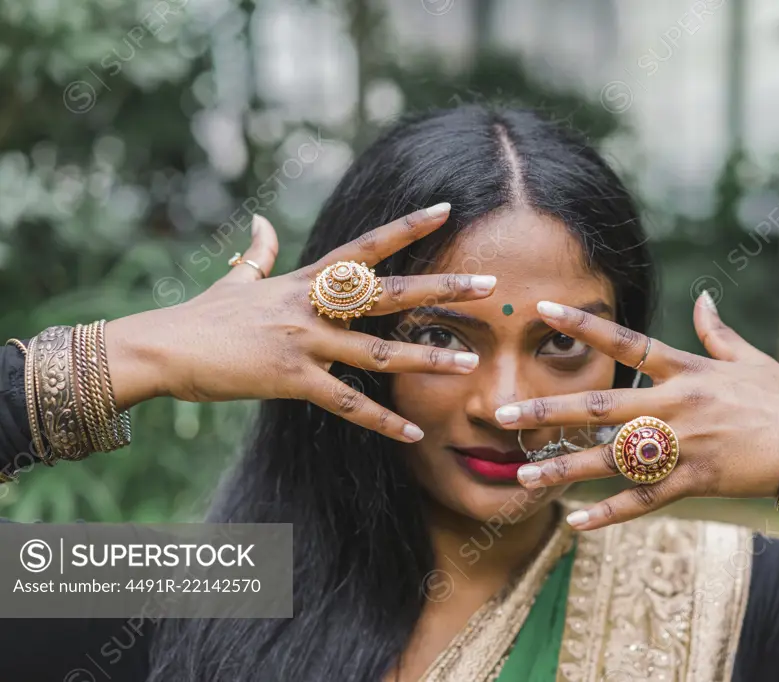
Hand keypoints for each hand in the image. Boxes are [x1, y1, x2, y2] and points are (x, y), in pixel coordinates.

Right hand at [105, 204, 495, 442]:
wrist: (162, 348)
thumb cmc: (202, 317)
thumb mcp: (236, 280)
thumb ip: (258, 253)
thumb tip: (260, 222)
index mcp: (305, 279)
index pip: (367, 246)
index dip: (407, 227)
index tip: (446, 210)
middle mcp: (312, 304)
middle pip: (389, 293)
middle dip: (440, 289)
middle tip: (488, 285)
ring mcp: (303, 341)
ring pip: (378, 351)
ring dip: (426, 359)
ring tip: (470, 362)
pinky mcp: (291, 379)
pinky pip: (346, 404)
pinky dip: (381, 421)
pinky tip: (412, 434)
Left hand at [494, 293, 778, 529]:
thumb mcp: (749, 358)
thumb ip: (716, 331)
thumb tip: (704, 297)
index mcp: (686, 369)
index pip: (625, 342)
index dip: (583, 326)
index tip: (541, 310)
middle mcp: (677, 405)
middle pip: (602, 406)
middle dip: (549, 412)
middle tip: (503, 416)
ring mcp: (685, 446)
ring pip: (613, 459)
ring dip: (565, 468)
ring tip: (523, 477)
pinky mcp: (696, 482)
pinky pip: (645, 501)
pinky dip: (610, 513)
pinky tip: (574, 522)